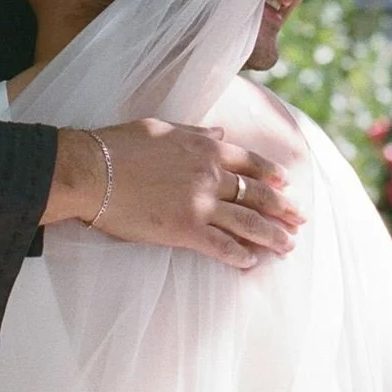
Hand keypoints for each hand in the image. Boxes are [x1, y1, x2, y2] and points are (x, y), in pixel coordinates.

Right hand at [45, 120, 303, 268]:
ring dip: (271, 235)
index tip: (287, 183)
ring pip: (247, 222)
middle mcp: (209, 175)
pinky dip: (239, 255)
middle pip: (257, 193)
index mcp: (204, 148)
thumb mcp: (161, 128)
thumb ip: (194, 133)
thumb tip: (220, 134)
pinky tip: (252, 262)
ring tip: (288, 246)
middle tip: (300, 219)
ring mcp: (200, 204)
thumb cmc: (118, 145)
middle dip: (282, 208)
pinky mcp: (184, 230)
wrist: (91, 170)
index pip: (249, 162)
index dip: (272, 174)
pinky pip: (221, 246)